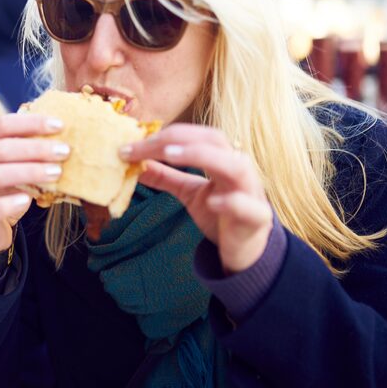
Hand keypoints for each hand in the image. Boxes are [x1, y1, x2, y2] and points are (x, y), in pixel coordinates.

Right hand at [0, 113, 70, 254]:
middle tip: (63, 151)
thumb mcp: (12, 166)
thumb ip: (25, 149)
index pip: (0, 126)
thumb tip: (59, 130)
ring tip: (56, 173)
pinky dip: (9, 204)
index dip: (30, 123)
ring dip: (29, 172)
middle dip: (35, 148)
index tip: (60, 125)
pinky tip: (28, 200)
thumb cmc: (4, 191)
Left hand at [120, 123, 272, 273]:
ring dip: (203, 156)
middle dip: (177, 139)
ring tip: (170, 154)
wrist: (247, 250)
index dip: (163, 136)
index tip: (130, 145)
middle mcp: (237, 169)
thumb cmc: (220, 214)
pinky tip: (212, 202)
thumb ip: (165, 176)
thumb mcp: (188, 192)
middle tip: (145, 145)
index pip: (193, 136)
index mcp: (221, 158)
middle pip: (214, 141)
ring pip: (236, 166)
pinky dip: (231, 202)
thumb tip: (134, 164)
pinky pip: (248, 207)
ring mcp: (250, 193)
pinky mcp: (256, 219)